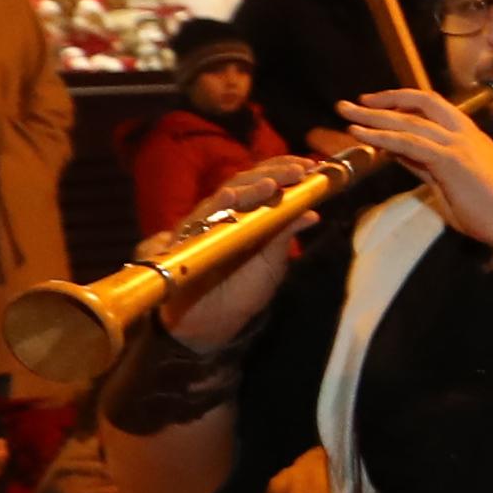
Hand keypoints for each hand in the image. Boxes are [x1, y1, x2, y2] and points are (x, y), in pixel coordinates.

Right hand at [149, 159, 327, 347]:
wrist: (212, 324)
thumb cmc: (242, 291)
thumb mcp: (271, 265)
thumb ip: (284, 236)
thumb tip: (312, 213)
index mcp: (246, 215)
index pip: (262, 181)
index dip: (283, 170)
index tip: (309, 167)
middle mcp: (221, 215)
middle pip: (242, 183)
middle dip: (270, 174)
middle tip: (296, 172)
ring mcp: (199, 227)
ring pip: (220, 199)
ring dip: (247, 190)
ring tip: (269, 185)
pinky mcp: (180, 243)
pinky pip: (192, 223)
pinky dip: (211, 211)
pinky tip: (228, 201)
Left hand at [329, 81, 492, 240]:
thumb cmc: (489, 210)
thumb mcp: (451, 183)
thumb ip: (425, 166)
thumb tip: (397, 153)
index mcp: (469, 136)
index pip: (433, 107)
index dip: (404, 102)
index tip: (379, 104)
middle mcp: (465, 133)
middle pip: (421, 104)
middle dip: (385, 100)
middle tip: (354, 102)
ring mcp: (459, 144)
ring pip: (410, 121)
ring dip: (374, 116)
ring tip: (347, 113)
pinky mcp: (451, 160)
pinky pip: (410, 143)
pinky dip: (383, 136)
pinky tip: (363, 135)